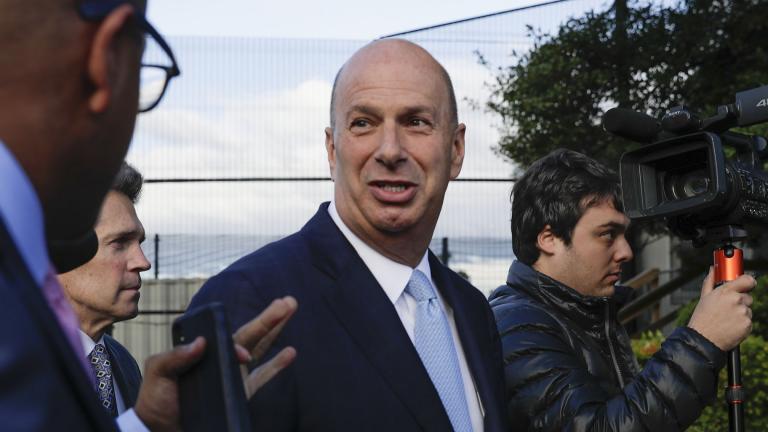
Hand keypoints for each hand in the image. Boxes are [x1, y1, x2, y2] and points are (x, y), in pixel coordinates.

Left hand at [133, 296, 298, 431]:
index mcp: (204, 350)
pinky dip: (278, 364)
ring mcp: (234, 375)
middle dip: (270, 317)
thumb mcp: (158, 372)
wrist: (163, 429)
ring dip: (277, 329)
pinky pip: (263, 376)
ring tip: (291, 308)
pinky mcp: (241, 393)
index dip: (240, 342)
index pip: (228, 338)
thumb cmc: (156, 399)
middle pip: (251, 334)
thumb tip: (201, 343)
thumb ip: (175, 357)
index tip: (242, 356)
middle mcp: (222, 358)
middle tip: (288, 301)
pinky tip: (291, 351)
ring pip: (260, 347)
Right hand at [688, 267, 754, 350]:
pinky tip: (730, 327)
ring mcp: (743, 313)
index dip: (748, 282)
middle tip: (726, 310)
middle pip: (747, 297)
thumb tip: (713, 269)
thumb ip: (711, 281)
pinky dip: (741, 324)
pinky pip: (748, 321)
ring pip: (747, 310)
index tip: (747, 284)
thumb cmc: (702, 318)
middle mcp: (736, 300)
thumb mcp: (704, 298)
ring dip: (740, 314)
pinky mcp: (748, 325)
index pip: (747, 280)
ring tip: (726, 320)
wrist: (703, 339)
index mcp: (726, 292)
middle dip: (740, 302)